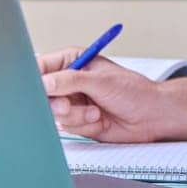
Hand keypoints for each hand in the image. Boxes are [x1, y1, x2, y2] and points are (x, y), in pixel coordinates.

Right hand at [38, 46, 164, 143]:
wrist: (151, 116)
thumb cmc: (133, 91)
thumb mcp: (100, 80)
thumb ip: (70, 81)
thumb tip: (44, 83)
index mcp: (72, 60)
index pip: (41, 66)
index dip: (35, 79)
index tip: (39, 90)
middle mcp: (69, 81)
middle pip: (42, 94)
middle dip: (57, 103)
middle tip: (68, 106)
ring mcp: (73, 102)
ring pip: (54, 113)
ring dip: (76, 116)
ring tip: (95, 111)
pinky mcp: (78, 120)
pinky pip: (67, 127)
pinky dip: (83, 126)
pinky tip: (99, 120)